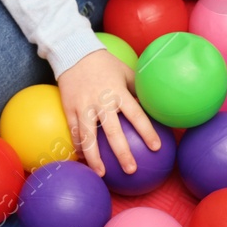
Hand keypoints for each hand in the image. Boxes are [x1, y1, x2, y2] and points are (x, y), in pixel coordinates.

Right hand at [57, 50, 161, 177]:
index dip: (146, 131)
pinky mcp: (69, 109)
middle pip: (112, 132)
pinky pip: (74, 132)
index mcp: (118, 91)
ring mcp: (83, 106)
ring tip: (102, 174)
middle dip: (122, 152)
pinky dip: (79, 147)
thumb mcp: (126, 72)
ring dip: (95, 157)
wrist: (74, 53)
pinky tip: (85, 160)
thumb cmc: (105, 64)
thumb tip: (156, 107)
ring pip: (88, 137)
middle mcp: (100, 101)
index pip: (135, 114)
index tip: (156, 147)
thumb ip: (138, 90)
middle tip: (131, 170)